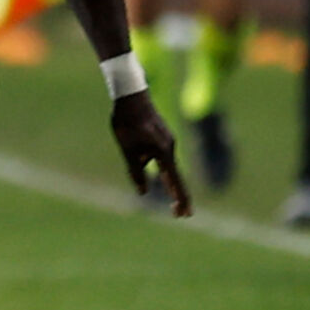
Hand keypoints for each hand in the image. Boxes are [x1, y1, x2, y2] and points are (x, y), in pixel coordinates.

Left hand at [111, 94, 191, 217]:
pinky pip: (157, 153)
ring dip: (151, 167)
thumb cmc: (126, 122)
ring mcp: (168, 140)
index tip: (183, 214)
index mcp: (163, 152)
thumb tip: (143, 192)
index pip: (174, 180)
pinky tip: (133, 139)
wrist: (130, 94)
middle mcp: (170, 147)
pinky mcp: (163, 135)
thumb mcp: (127, 150)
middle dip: (178, 196)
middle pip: (175, 176)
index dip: (179, 198)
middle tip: (182, 215)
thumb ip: (135, 171)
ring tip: (131, 142)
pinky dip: (149, 158)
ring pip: (160, 162)